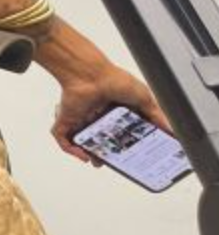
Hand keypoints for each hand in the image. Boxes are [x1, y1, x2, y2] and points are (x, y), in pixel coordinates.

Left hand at [51, 58, 171, 161]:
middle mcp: (98, 114)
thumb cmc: (113, 79)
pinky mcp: (67, 118)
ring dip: (90, 153)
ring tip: (98, 161)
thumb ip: (156, 115)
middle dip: (108, 152)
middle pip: (102, 139)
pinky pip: (63, 138)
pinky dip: (70, 148)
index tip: (134, 156)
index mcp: (115, 110)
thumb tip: (171, 130)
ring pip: (83, 140)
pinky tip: (82, 155)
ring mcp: (82, 117)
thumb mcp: (144, 98)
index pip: (122, 132)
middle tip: (116, 162)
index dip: (127, 145)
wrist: (89, 72)